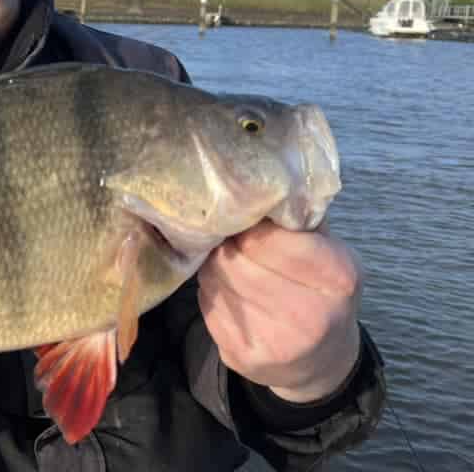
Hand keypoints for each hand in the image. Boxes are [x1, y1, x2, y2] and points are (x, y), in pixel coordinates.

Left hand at [197, 219, 362, 402]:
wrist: (320, 363)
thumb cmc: (323, 293)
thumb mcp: (332, 251)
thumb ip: (301, 218)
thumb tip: (261, 182)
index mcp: (337, 278)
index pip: (266, 237)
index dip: (248, 224)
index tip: (247, 220)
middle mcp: (308, 315)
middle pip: (234, 258)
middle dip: (229, 243)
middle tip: (233, 239)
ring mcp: (272, 342)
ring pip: (215, 278)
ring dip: (217, 264)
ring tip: (232, 262)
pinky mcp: (240, 357)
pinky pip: (207, 303)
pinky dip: (212, 290)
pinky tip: (231, 291)